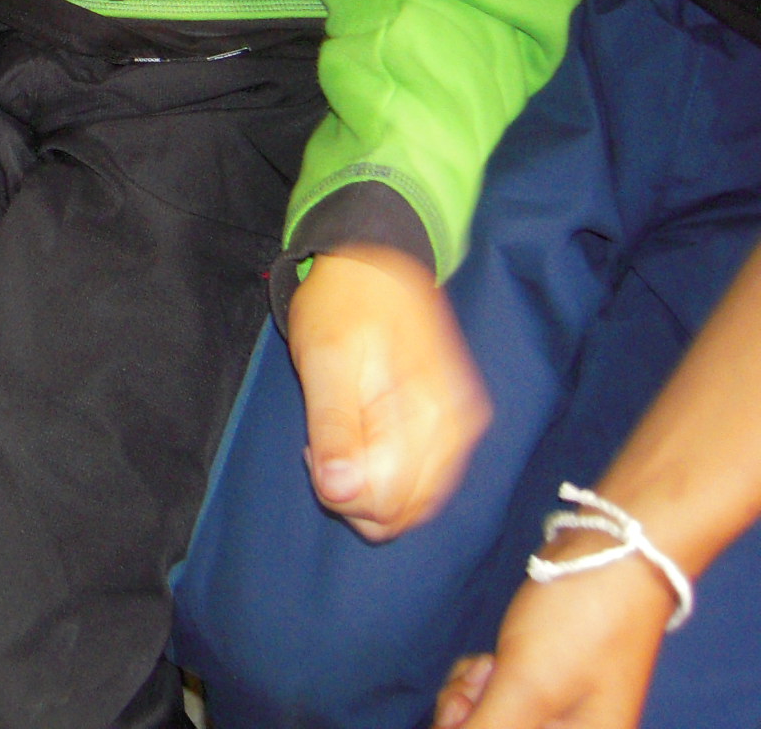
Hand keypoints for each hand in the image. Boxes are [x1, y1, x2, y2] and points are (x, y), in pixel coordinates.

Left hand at [288, 245, 489, 539]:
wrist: (373, 263)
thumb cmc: (343, 304)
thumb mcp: (325, 360)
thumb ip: (334, 428)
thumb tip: (341, 493)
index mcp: (430, 415)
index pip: (389, 502)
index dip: (341, 490)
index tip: (314, 449)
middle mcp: (457, 430)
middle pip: (405, 510)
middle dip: (354, 492)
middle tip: (322, 442)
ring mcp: (459, 430)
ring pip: (413, 501)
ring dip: (367, 483)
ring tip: (338, 433)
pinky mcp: (451, 426)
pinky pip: (419, 478)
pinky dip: (383, 469)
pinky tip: (358, 432)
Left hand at [434, 528, 673, 728]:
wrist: (616, 557)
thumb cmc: (580, 625)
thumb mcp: (526, 689)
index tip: (465, 709)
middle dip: (464, 719)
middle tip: (482, 677)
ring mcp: (555, 722)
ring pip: (480, 726)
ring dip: (468, 698)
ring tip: (489, 664)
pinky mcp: (539, 694)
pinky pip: (490, 706)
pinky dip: (478, 685)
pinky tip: (489, 661)